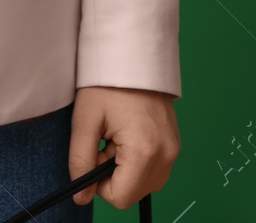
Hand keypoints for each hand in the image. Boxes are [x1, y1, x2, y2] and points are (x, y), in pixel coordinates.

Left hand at [69, 86, 179, 208]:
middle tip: (103, 143)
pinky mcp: (174, 145)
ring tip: (114, 138)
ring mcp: (174, 151)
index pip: (121, 197)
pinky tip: (126, 137)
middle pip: (134, 193)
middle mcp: (166, 156)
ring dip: (124, 169)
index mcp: (144, 152)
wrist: (133, 58)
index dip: (99, 185)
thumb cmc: (107, 85)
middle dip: (112, 175)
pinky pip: (155, 169)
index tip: (92, 158)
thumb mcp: (85, 122)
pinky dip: (137, 162)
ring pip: (145, 183)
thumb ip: (81, 162)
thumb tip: (81, 197)